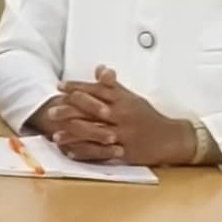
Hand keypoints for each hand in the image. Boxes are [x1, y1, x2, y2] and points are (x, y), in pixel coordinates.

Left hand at [46, 66, 195, 167]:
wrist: (170, 138)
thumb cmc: (148, 117)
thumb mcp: (132, 98)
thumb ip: (113, 86)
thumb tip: (100, 69)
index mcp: (123, 100)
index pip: (97, 90)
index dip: (77, 88)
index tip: (60, 87)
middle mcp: (122, 115)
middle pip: (92, 110)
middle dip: (70, 110)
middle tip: (51, 111)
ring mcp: (123, 134)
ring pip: (94, 132)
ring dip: (73, 134)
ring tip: (55, 135)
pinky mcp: (124, 151)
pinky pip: (101, 152)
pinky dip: (85, 152)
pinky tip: (70, 152)